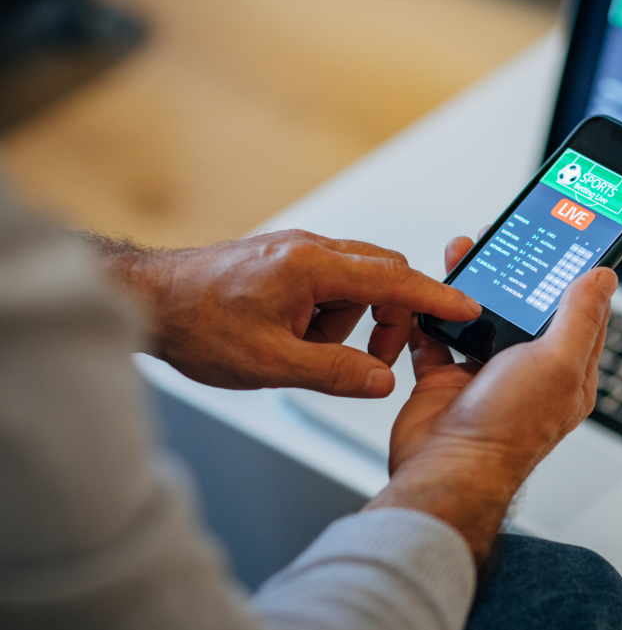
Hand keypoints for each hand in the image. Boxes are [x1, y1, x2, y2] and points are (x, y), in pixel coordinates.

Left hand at [89, 229, 480, 396]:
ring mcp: (296, 251)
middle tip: (372, 359)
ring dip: (350, 321)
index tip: (466, 307)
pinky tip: (295, 338)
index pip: (394, 278)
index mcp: (311, 266)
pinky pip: (328, 284)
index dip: (436, 296)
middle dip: (390, 317)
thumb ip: (335, 372)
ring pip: (355, 282)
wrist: (146, 300)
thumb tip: (382, 380)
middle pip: (382, 274)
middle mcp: (309, 249)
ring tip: (308, 352)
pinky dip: (329, 314)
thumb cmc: (196, 324)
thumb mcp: (270, 364)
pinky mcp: (284, 260)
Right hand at [366, 234, 616, 564]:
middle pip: (523, 309)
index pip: (580, 313)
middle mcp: (528, 372)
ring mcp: (485, 375)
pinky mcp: (445, 380)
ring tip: (463, 254)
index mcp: (567, 372)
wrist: (445, 468)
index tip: (565, 242)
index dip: (573, 276)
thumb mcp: (558, 363)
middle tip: (502, 240)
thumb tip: (603, 278)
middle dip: (512, 273)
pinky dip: (430, 316)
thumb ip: (580, 317)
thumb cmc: (506, 429)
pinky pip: (437, 337)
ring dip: (469, 286)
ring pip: (479, 317)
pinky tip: (429, 295)